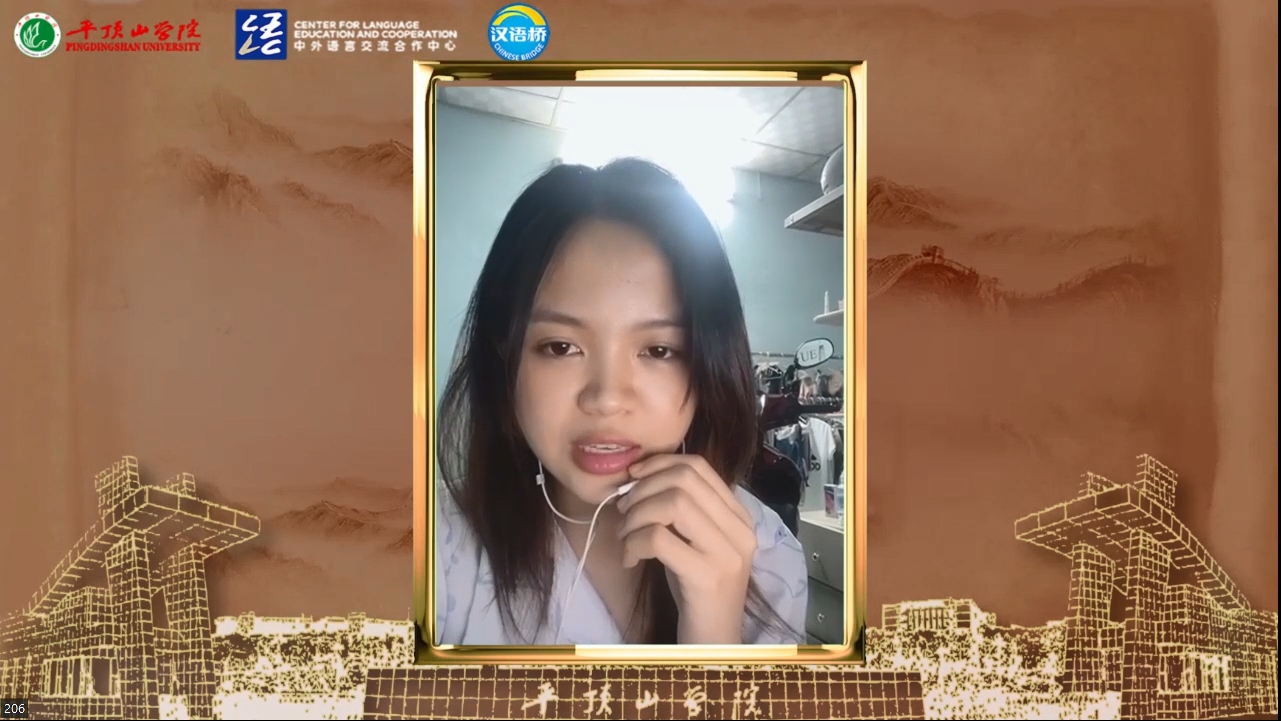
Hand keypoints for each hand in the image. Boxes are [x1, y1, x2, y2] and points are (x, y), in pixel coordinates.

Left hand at [615, 454, 756, 643]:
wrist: (713, 641)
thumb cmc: (697, 589)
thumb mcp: (694, 541)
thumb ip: (680, 510)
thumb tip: (637, 477)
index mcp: (739, 516)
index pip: (699, 466)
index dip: (659, 463)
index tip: (633, 477)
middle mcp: (740, 530)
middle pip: (684, 480)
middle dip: (642, 489)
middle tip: (624, 511)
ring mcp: (727, 553)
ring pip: (672, 504)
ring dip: (636, 516)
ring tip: (625, 536)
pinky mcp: (707, 577)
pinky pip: (658, 539)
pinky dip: (633, 544)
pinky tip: (629, 559)